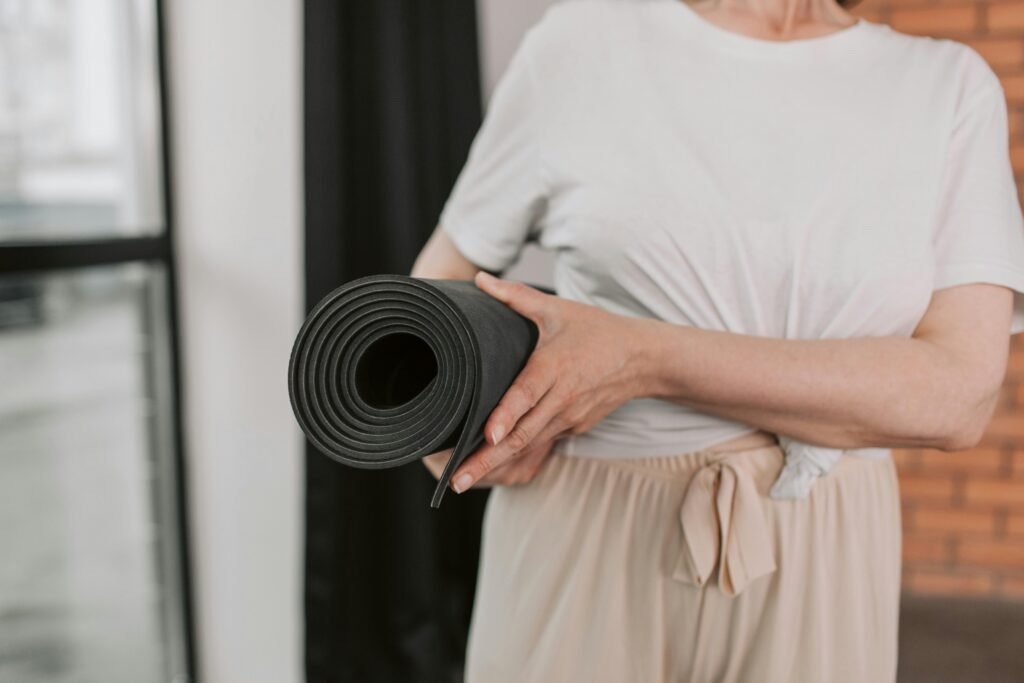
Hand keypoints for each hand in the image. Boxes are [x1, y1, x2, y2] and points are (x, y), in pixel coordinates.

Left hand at [448, 270, 650, 492]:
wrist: (643, 359)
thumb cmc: (597, 331)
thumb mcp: (557, 309)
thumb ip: (515, 296)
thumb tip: (479, 279)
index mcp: (554, 368)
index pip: (525, 396)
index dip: (505, 416)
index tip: (486, 436)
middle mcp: (561, 399)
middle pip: (520, 435)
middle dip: (486, 460)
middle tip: (454, 480)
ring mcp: (568, 418)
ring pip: (528, 448)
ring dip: (495, 467)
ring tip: (462, 482)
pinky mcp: (573, 428)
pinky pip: (540, 447)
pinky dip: (516, 461)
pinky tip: (492, 474)